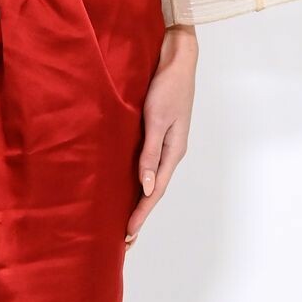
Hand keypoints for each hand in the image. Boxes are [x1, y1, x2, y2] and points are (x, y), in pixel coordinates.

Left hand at [125, 24, 197, 248]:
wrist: (177, 59)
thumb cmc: (167, 86)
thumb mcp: (156, 119)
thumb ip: (150, 153)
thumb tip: (145, 188)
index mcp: (173, 152)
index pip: (154, 192)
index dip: (141, 214)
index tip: (127, 235)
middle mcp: (170, 152)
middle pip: (153, 192)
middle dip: (140, 216)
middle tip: (125, 242)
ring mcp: (165, 144)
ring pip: (151, 180)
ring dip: (139, 202)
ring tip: (126, 223)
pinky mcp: (158, 133)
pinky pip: (147, 165)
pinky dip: (138, 182)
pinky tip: (130, 188)